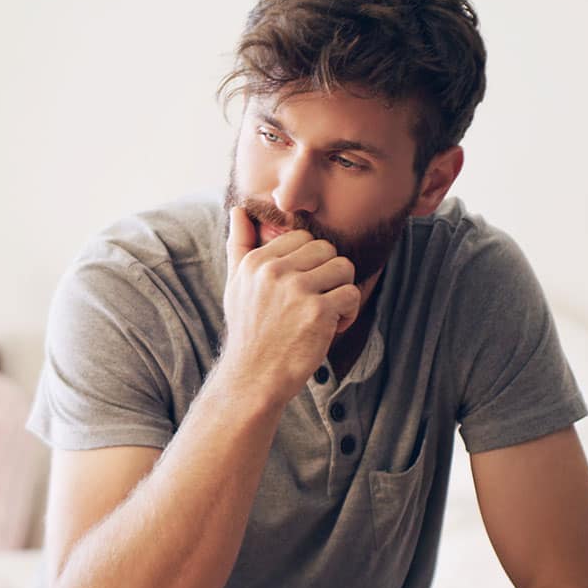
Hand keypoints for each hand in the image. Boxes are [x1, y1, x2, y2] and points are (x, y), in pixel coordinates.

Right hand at [221, 206, 359, 403]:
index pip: (302, 237)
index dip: (310, 262)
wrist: (253, 378)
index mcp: (256, 262)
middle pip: (327, 248)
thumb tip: (239, 210)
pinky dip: (348, 314)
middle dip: (328, 274)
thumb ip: (239, 246)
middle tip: (316, 301)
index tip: (301, 288)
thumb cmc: (249, 331)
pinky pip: (352, 294)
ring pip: (344, 267)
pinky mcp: (317, 311)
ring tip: (325, 314)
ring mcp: (296, 290)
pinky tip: (331, 328)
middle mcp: (274, 271)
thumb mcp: (236, 285)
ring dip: (341, 292)